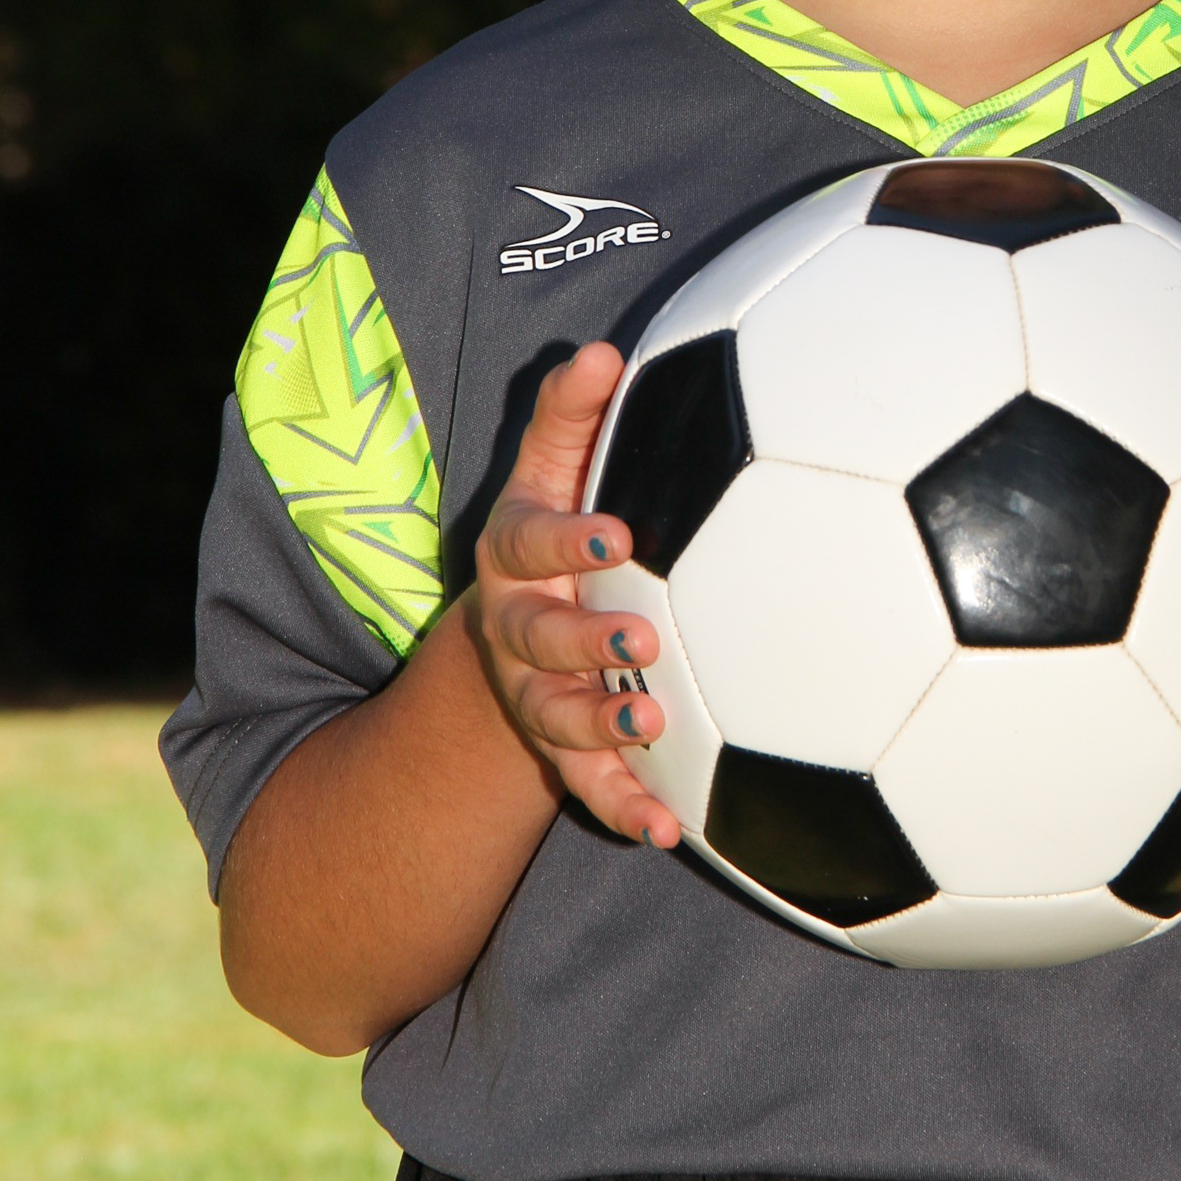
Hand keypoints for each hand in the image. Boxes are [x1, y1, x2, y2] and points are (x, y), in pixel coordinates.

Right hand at [468, 343, 680, 846]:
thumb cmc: (560, 526)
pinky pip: (590, 786)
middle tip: (641, 642)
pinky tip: (664, 830)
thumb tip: (600, 349)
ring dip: (600, 726)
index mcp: (516, 555)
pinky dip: (623, 808)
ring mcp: (537, 693)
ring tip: (651, 723)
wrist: (527, 622)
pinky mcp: (566, 749)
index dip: (568, 540)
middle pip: (535, 640)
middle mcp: (517, 628)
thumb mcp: (554, 468)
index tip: (619, 535)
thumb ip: (572, 416)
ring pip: (557, 717)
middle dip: (583, 642)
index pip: (530, 543)